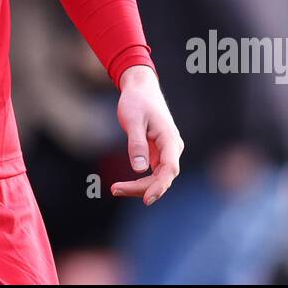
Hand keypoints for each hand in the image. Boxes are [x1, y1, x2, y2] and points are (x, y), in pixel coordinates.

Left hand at [110, 65, 182, 205]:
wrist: (140, 87)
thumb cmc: (137, 101)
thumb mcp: (133, 120)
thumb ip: (136, 144)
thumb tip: (139, 169)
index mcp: (170, 140)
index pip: (170, 169)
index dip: (159, 186)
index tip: (147, 199)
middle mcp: (172, 148)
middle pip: (162, 178)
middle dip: (141, 188)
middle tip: (114, 189)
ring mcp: (166, 152)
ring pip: (157, 177)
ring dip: (139, 186)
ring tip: (115, 188)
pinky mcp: (158, 153)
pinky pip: (152, 172)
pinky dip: (139, 180)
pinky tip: (124, 185)